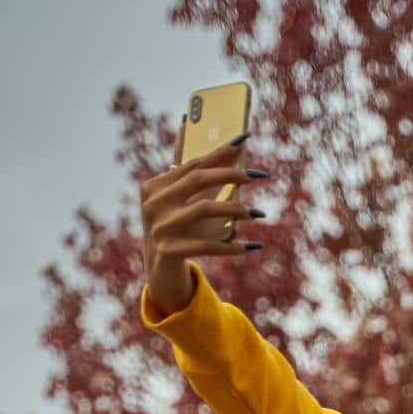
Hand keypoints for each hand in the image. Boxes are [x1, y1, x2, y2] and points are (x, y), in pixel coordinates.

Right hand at [139, 119, 267, 314]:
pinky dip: (231, 246)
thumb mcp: (184, 203)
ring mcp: (159, 228)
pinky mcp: (169, 251)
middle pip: (198, 180)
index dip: (219, 152)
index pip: (192, 164)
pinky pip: (207, 246)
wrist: (160, 273)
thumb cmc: (180, 230)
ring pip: (204, 210)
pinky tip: (251, 246)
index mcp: (155, 187)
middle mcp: (153, 204)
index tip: (244, 141)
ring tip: (258, 213)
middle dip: (230, 174)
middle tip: (258, 175)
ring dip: (236, 209)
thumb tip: (215, 140)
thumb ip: (197, 174)